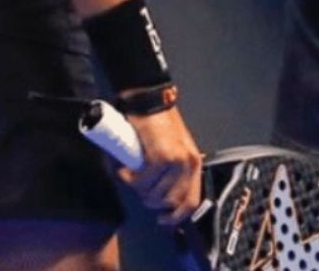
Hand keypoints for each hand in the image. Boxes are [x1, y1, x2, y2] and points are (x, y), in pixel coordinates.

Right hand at [122, 106, 203, 225]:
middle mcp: (189, 163)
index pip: (191, 202)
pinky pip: (142, 182)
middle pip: (170, 202)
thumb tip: (158, 193)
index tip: (162, 219)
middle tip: (137, 187)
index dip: (176, 216)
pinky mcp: (160, 157)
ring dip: (137, 189)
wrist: (148, 99)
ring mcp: (176, 161)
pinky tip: (124, 169)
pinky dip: (129, 179)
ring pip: (154, 194)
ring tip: (129, 175)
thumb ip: (171, 168)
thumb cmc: (156, 121)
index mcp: (194, 162)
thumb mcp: (172, 146)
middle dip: (149, 200)